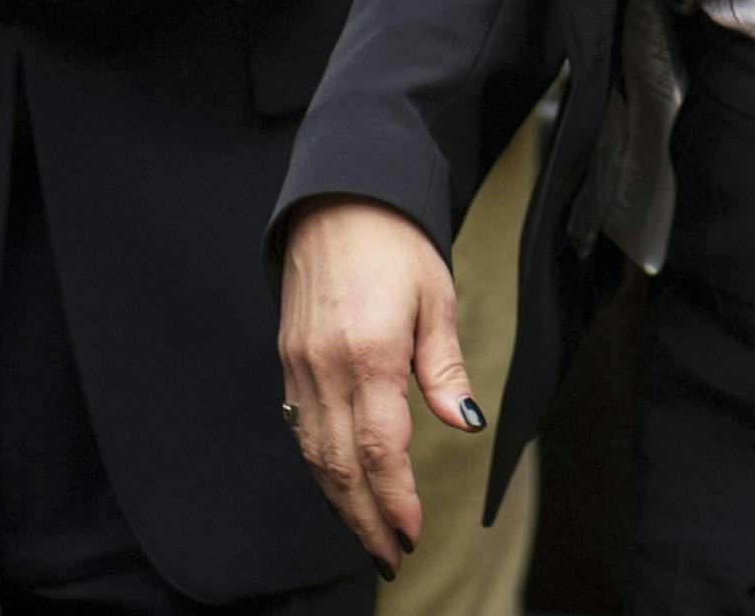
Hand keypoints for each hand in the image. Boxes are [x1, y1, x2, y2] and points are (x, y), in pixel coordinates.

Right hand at [278, 197, 485, 577]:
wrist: (337, 200)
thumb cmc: (394, 242)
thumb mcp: (436, 296)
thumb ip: (445, 367)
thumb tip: (466, 423)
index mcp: (370, 353)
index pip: (379, 450)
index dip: (395, 500)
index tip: (412, 534)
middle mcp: (327, 367)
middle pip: (341, 467)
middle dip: (366, 519)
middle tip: (392, 555)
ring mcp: (301, 365)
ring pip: (315, 455)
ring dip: (340, 503)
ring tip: (369, 535)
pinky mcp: (289, 359)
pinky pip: (300, 428)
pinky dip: (319, 467)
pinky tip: (338, 485)